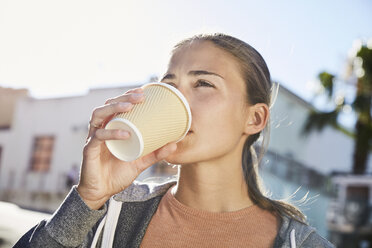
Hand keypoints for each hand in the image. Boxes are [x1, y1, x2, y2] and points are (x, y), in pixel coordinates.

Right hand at [77, 87, 176, 209]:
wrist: (102, 192)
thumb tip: (175, 144)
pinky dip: (112, 133)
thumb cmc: (118, 173)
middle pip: (107, 105)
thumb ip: (155, 153)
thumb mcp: (140, 162)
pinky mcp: (89, 150)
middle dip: (123, 98)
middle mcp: (101, 129)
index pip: (116, 106)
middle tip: (140, 96)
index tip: (142, 91)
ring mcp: (93, 138)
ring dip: (114, 108)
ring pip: (98, 115)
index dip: (127, 96)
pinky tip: (125, 133)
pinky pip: (98, 137)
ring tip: (129, 106)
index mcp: (111, 128)